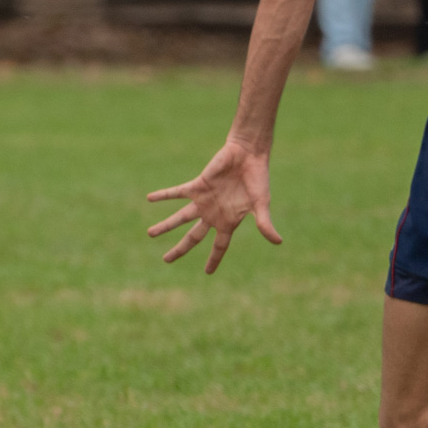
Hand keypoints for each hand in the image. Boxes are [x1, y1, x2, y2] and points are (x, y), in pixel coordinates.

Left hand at [147, 138, 282, 273]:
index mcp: (228, 221)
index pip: (219, 246)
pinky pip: (177, 192)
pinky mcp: (197, 185)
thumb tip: (278, 242)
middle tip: (166, 260)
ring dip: (165, 225)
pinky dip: (164, 195)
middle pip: (193, 237)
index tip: (207, 272)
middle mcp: (213, 214)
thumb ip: (264, 223)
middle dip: (180, 249)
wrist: (248, 155)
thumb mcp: (261, 203)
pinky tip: (150, 198)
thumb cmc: (257, 179)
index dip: (214, 259)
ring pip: (180, 217)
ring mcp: (203, 200)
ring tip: (150, 234)